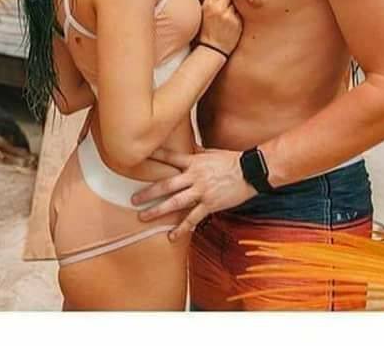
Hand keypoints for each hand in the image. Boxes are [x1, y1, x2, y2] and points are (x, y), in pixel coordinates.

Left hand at [131, 146, 256, 241]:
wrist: (249, 172)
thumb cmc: (231, 160)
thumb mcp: (211, 153)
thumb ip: (196, 153)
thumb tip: (187, 148)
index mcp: (193, 161)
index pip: (169, 158)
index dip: (154, 157)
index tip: (138, 158)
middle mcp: (194, 176)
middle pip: (166, 185)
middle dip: (148, 193)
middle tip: (133, 199)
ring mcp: (201, 191)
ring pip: (175, 203)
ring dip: (157, 211)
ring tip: (143, 217)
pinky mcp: (210, 204)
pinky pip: (193, 218)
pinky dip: (182, 228)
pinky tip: (171, 236)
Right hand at [198, 0, 242, 55]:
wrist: (212, 49)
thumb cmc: (206, 30)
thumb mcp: (203, 12)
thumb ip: (212, 0)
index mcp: (208, 4)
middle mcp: (219, 8)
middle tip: (225, 5)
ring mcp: (230, 15)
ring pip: (236, 3)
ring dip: (233, 7)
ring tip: (227, 16)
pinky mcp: (238, 22)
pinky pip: (240, 13)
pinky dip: (237, 16)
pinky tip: (231, 23)